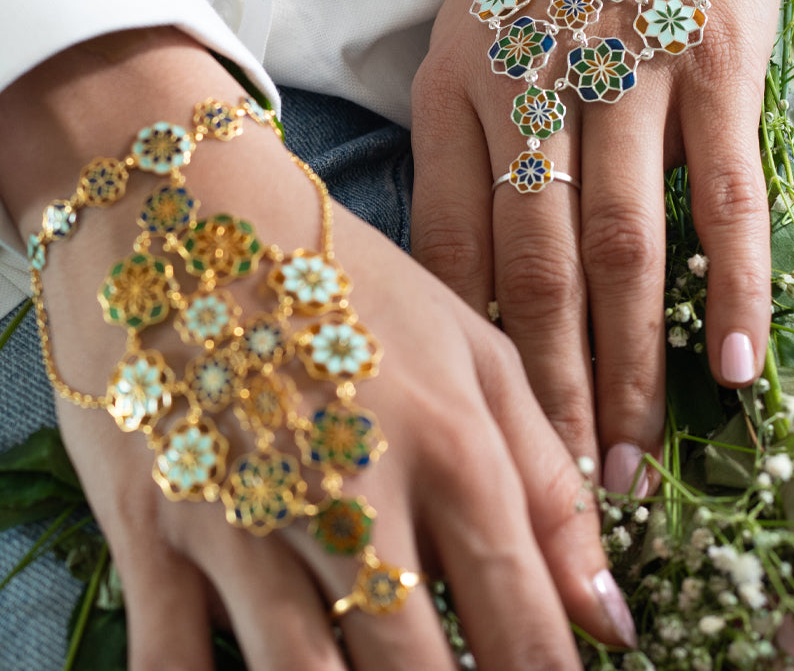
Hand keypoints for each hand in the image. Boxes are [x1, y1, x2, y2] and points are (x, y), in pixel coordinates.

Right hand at [0, 29, 635, 668]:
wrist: (182, 204)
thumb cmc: (341, 273)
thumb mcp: (467, 345)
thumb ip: (544, 476)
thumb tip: (609, 615)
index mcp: (450, 446)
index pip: (525, 620)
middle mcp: (352, 493)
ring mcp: (245, 515)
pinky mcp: (149, 524)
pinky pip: (173, 665)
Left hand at [411, 0, 793, 491]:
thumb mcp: (467, 29)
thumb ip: (462, 143)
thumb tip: (468, 277)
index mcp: (454, 83)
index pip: (448, 245)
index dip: (465, 349)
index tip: (478, 429)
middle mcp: (529, 84)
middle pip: (534, 269)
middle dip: (547, 390)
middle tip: (560, 489)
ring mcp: (626, 70)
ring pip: (623, 247)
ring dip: (629, 364)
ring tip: (632, 456)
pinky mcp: (713, 59)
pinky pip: (720, 192)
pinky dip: (730, 285)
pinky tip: (735, 364)